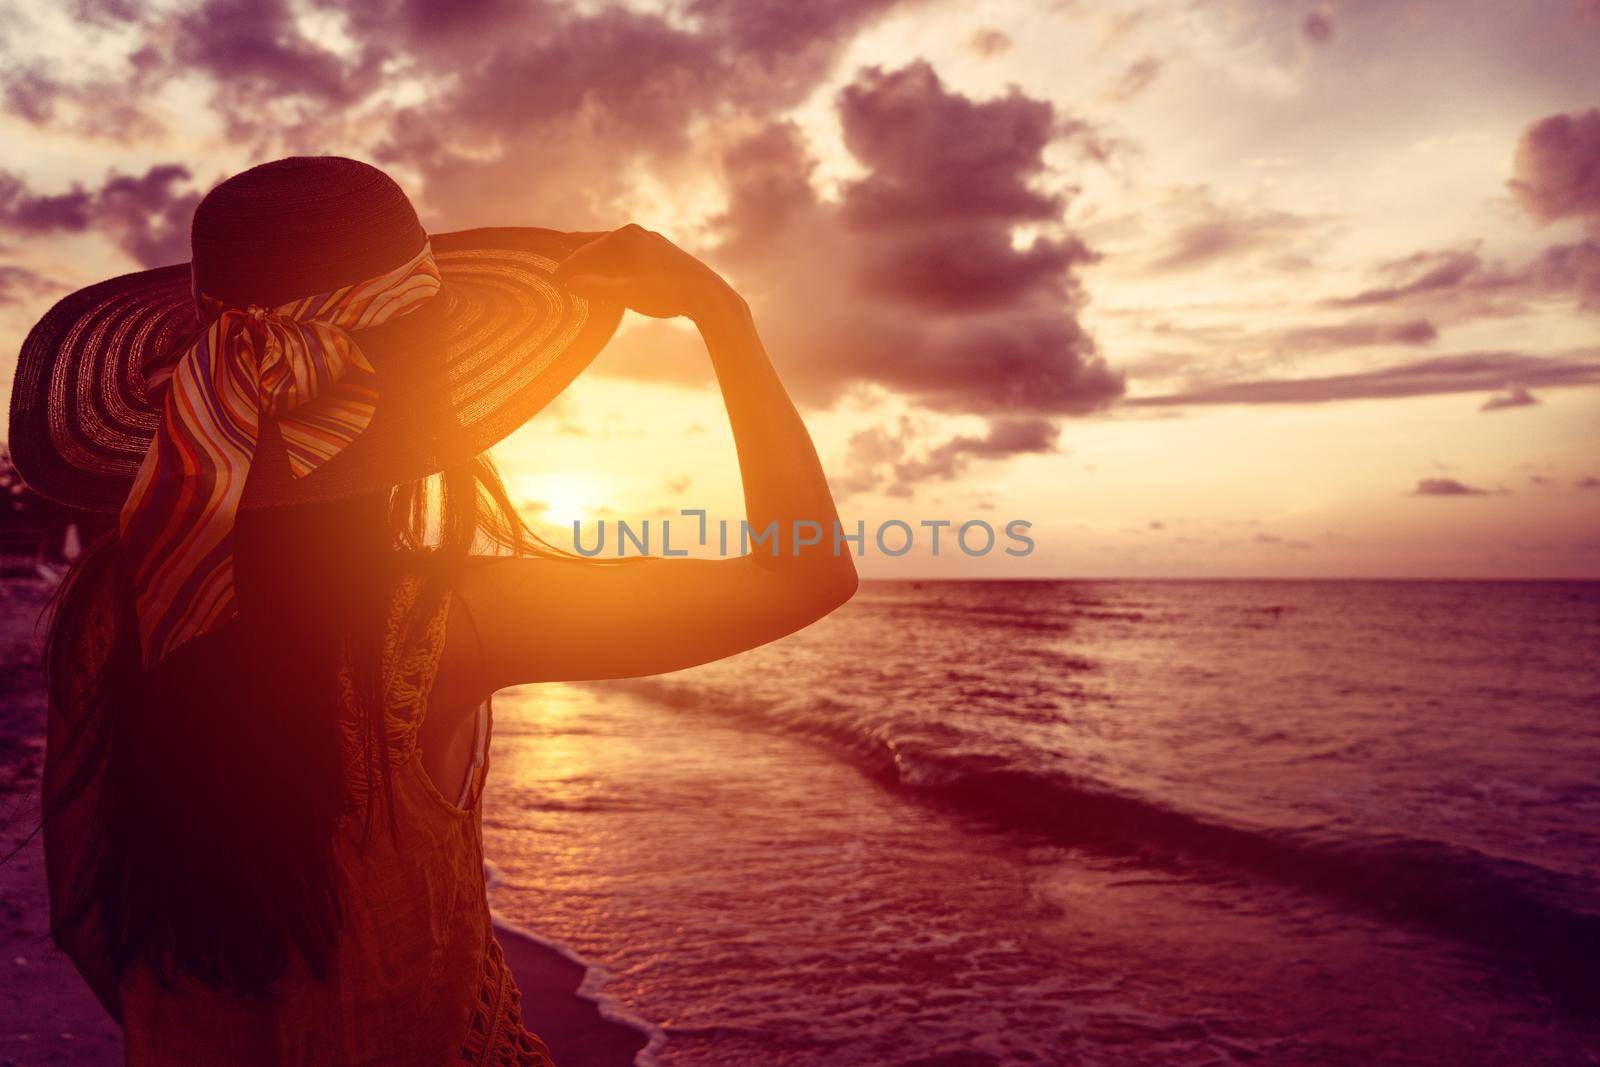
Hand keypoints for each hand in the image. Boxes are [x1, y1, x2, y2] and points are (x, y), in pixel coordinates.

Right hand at [553, 224, 738, 322]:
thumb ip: (596, 288)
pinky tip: (609, 270)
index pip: (587, 251)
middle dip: (577, 252)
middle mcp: (636, 233)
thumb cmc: (666, 293)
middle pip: (597, 242)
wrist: (707, 294)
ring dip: (595, 258)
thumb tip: (570, 283)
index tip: (554, 278)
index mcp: (625, 237)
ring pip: (613, 248)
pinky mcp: (660, 252)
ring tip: (578, 266)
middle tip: (555, 258)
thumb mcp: (626, 293)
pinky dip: (613, 262)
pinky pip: (627, 254)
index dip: (568, 266)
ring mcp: (649, 240)